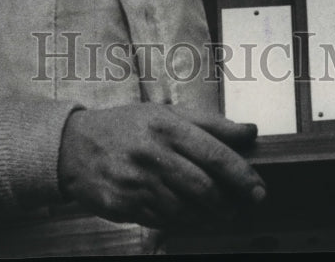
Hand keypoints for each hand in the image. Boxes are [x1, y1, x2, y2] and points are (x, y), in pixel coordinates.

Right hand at [57, 103, 264, 228]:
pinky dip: (181, 221)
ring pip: (185, 209)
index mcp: (167, 126)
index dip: (241, 175)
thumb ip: (210, 123)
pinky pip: (163, 220)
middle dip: (227, 202)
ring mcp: (137, 182)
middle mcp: (153, 153)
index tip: (259, 189)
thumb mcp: (166, 113)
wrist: (75, 145)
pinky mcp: (125, 205)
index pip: (214, 154)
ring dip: (207, 215)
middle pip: (203, 187)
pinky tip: (187, 214)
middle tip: (239, 206)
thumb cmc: (128, 126)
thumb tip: (250, 131)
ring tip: (215, 211)